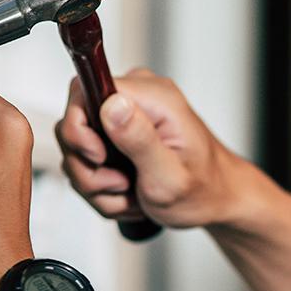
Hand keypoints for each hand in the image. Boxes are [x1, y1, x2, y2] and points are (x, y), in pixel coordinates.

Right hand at [54, 69, 243, 229]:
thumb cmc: (204, 190)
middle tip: (121, 186)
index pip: (84, 90)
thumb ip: (140, 139)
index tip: (100, 159)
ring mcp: (126, 115)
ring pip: (78, 148)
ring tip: (130, 194)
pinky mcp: (119, 133)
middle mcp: (138, 98)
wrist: (216, 200)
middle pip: (74, 123)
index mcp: (154, 98)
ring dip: (97, 183)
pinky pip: (88, 159)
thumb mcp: (169, 175)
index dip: (80, 130)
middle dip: (90, 168)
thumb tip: (112, 104)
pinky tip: (128, 193)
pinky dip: (103, 186)